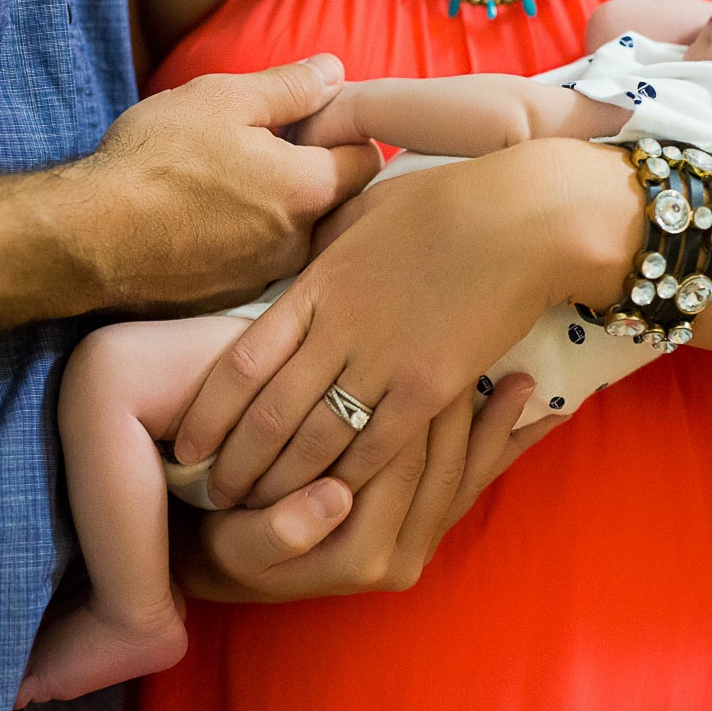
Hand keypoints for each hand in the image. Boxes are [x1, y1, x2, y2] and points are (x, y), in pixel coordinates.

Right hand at [64, 54, 381, 313]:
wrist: (87, 237)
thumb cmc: (153, 161)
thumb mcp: (222, 99)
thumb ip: (290, 87)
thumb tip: (334, 72)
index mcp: (308, 190)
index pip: (367, 160)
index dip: (343, 132)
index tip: (307, 120)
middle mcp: (298, 244)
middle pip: (332, 200)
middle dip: (311, 171)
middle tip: (261, 146)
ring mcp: (264, 277)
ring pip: (293, 233)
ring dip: (275, 207)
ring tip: (224, 181)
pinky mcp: (229, 299)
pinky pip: (255, 261)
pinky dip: (242, 239)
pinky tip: (202, 218)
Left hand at [173, 137, 638, 508]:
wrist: (525, 216)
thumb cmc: (447, 201)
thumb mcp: (365, 211)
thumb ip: (326, 245)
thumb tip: (299, 252)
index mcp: (317, 283)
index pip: (241, 361)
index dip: (207, 412)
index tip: (187, 444)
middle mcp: (340, 328)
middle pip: (268, 413)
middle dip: (234, 463)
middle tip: (211, 494)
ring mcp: (385, 360)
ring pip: (315, 440)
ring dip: (280, 481)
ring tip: (256, 509)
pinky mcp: (431, 386)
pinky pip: (377, 448)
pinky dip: (345, 480)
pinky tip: (326, 502)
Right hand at [173, 373, 565, 601]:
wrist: (234, 571)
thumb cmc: (231, 544)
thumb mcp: (242, 544)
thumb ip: (285, 527)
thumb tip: (334, 497)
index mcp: (362, 557)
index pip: (401, 473)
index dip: (412, 416)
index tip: (425, 356)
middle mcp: (401, 557)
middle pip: (443, 469)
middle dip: (461, 410)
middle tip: (478, 347)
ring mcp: (418, 543)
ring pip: (467, 476)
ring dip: (497, 428)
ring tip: (527, 378)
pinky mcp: (424, 528)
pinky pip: (474, 485)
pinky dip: (505, 447)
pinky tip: (543, 416)